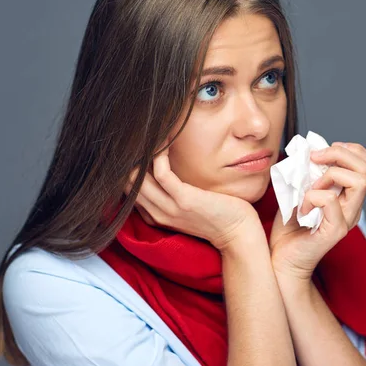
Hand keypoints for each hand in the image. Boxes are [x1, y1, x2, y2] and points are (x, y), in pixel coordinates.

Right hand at [123, 146, 261, 251]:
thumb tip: (164, 166)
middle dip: (133, 155)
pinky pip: (161, 172)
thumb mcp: (187, 205)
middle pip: (127, 180)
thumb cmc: (217, 215)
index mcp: (154, 215)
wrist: (238, 233)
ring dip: (146, 150)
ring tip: (156, 132)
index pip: (128, 187)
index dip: (130, 164)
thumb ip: (172, 192)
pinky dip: (160, 153)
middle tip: (145, 134)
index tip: (141, 145)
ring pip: (137, 176)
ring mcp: (168, 208)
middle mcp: (156, 213)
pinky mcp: (184, 200)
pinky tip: (168, 141)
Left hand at [270, 142, 365, 280]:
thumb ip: (309, 171)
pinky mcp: (335, 231)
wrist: (281, 258)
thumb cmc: (289, 226)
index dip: (351, 151)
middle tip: (315, 159)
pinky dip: (312, 195)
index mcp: (349, 196)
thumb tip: (310, 149)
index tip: (325, 152)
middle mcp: (354, 207)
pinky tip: (302, 207)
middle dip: (340, 154)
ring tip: (310, 186)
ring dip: (329, 174)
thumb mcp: (299, 189)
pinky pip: (331, 200)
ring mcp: (347, 219)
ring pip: (358, 181)